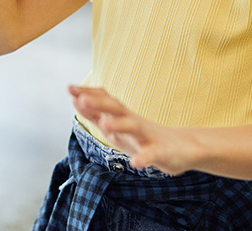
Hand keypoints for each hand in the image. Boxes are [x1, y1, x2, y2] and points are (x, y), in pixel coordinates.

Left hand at [69, 85, 199, 174]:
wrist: (183, 148)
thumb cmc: (144, 137)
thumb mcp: (118, 127)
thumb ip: (97, 115)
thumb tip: (76, 100)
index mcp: (123, 116)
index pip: (104, 101)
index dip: (88, 95)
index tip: (69, 87)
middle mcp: (134, 122)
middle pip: (116, 109)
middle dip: (99, 104)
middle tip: (81, 99)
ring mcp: (148, 137)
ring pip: (133, 127)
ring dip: (119, 125)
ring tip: (105, 124)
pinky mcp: (162, 153)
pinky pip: (153, 155)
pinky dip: (144, 158)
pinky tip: (136, 163)